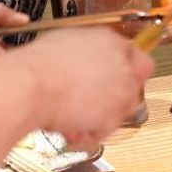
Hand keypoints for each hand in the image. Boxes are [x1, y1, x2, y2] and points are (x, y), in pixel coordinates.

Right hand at [13, 27, 152, 142]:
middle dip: (117, 92)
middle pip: (136, 83)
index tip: (115, 76)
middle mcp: (123, 65)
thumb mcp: (66, 40)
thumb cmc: (41, 62)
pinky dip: (93, 130)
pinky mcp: (114, 117)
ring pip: (125, 108)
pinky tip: (74, 123)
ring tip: (78, 111)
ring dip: (106, 112)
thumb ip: (89, 48)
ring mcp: (122, 91)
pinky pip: (108, 128)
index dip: (126, 69)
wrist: (32, 85)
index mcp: (111, 41)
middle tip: (95, 96)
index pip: (138, 57)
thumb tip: (88, 54)